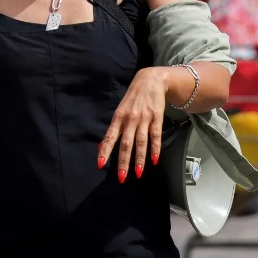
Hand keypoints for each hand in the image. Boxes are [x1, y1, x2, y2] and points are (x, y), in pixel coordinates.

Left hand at [98, 67, 168, 182]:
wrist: (150, 80)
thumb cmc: (132, 98)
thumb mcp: (120, 111)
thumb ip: (113, 130)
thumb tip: (101, 146)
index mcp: (118, 117)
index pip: (110, 137)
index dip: (105, 150)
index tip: (100, 164)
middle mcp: (130, 119)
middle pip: (126, 143)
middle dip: (123, 161)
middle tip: (121, 177)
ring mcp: (144, 118)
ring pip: (141, 142)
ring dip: (139, 159)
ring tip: (138, 173)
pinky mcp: (156, 118)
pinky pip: (156, 135)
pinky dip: (155, 148)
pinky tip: (154, 160)